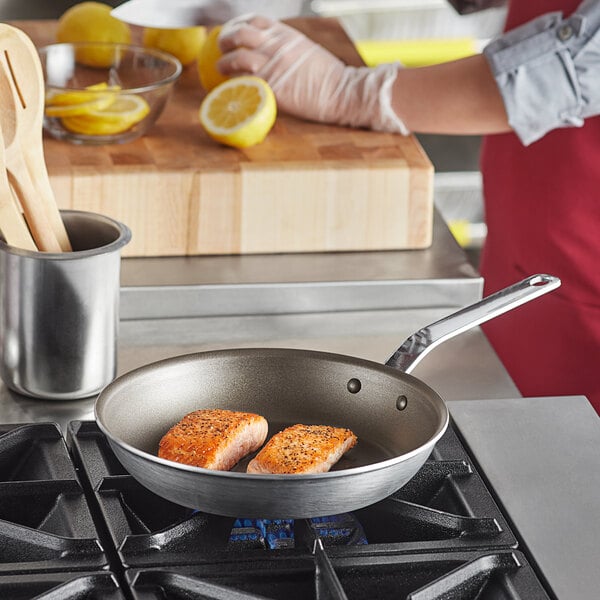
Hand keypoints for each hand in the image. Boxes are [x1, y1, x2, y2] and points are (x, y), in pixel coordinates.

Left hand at [217, 15, 407, 133]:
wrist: (340, 92)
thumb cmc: (328, 78)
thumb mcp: (307, 51)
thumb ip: (287, 48)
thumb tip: (272, 53)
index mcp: (287, 34)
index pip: (256, 20)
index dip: (239, 23)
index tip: (233, 31)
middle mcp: (277, 45)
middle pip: (241, 34)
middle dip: (226, 39)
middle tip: (221, 48)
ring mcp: (273, 65)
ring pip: (237, 56)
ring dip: (224, 61)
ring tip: (220, 67)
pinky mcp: (271, 86)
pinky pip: (243, 80)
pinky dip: (233, 81)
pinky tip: (229, 85)